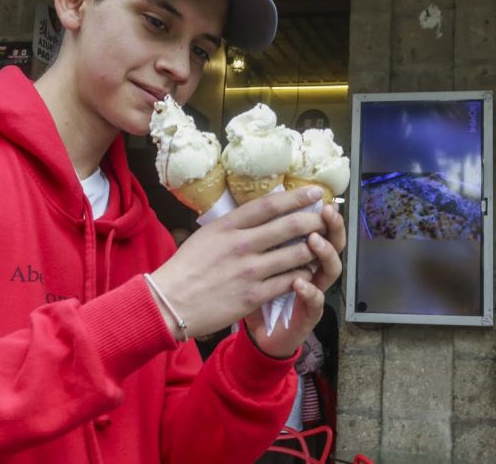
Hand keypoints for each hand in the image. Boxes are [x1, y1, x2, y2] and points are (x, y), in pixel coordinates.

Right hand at [149, 187, 342, 345]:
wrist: (168, 303)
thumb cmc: (186, 268)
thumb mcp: (207, 235)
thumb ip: (234, 224)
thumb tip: (260, 212)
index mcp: (229, 226)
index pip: (270, 204)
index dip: (297, 196)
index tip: (315, 192)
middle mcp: (242, 244)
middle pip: (291, 226)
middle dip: (315, 221)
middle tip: (326, 219)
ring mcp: (250, 271)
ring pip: (297, 254)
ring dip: (314, 250)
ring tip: (320, 248)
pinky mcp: (254, 295)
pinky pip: (290, 281)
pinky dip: (303, 276)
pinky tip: (306, 273)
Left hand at [246, 201, 345, 357]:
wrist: (259, 334)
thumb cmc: (257, 292)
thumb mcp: (257, 260)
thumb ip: (262, 237)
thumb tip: (258, 204)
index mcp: (303, 252)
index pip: (318, 226)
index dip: (317, 210)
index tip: (316, 193)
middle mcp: (315, 269)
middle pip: (334, 243)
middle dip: (332, 226)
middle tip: (326, 211)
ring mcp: (315, 291)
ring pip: (332, 270)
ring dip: (325, 253)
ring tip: (314, 241)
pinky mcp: (308, 314)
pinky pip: (315, 302)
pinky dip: (310, 291)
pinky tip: (300, 281)